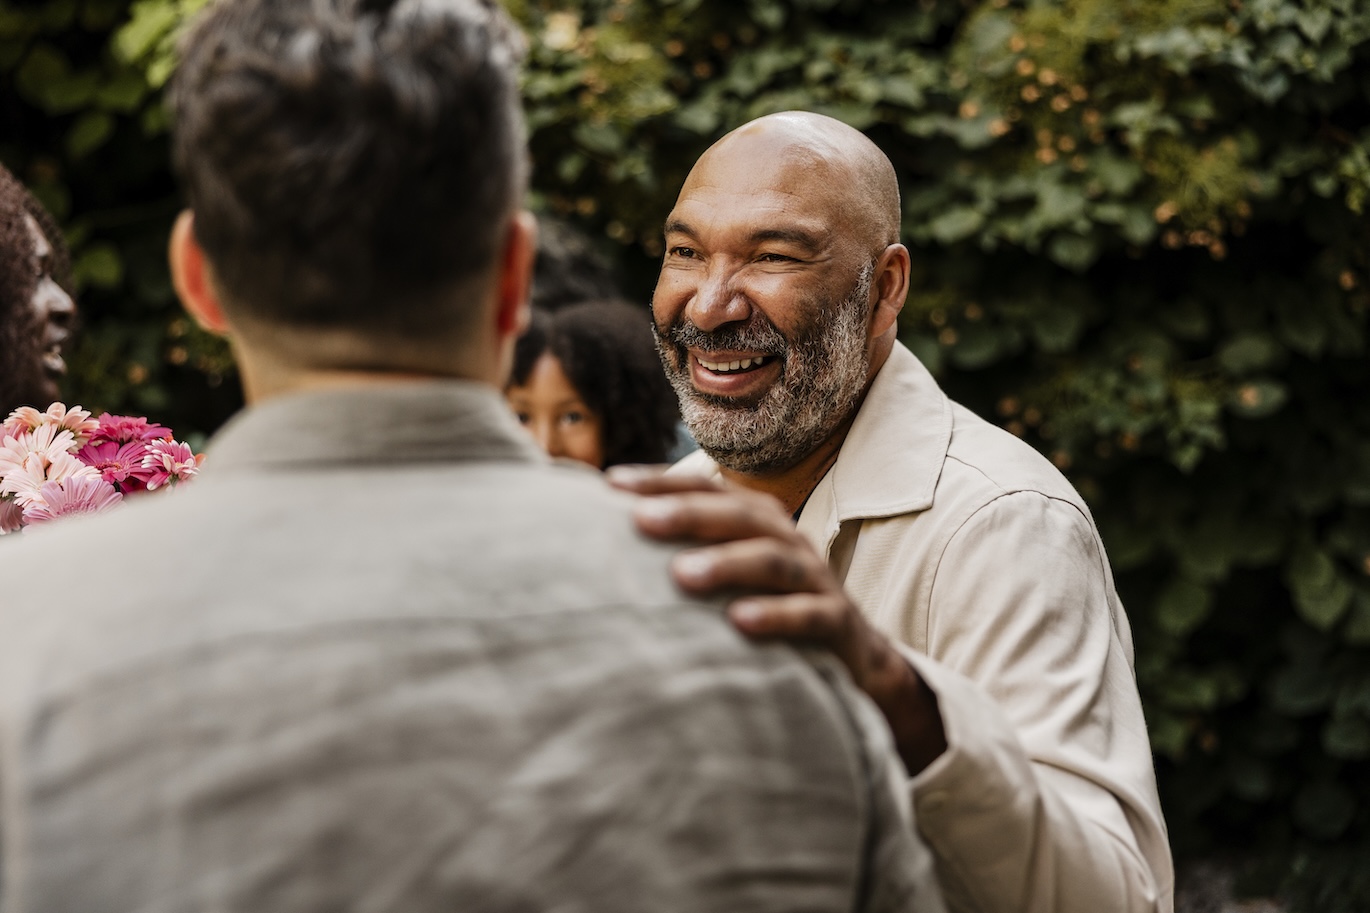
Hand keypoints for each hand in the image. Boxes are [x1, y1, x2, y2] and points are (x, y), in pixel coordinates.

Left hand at [607, 466, 946, 773]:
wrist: (854, 656)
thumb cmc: (769, 607)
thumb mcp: (729, 575)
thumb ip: (682, 553)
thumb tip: (605, 540)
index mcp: (756, 521)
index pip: (706, 489)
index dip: (661, 482)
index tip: (609, 484)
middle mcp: (787, 539)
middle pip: (738, 516)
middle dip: (689, 514)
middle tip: (640, 519)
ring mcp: (815, 578)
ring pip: (772, 561)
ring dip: (727, 564)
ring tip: (682, 574)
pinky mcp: (837, 622)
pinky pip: (809, 614)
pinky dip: (776, 615)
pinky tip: (739, 622)